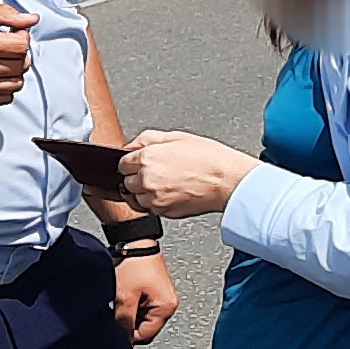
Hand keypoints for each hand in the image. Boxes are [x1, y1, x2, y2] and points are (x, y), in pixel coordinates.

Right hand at [0, 2, 32, 106]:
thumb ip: (0, 14)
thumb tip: (28, 18)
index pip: (21, 45)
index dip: (22, 35)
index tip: (15, 32)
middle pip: (21, 64)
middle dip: (19, 51)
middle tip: (7, 43)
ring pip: (16, 83)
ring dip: (15, 69)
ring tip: (1, 58)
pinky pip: (4, 98)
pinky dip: (6, 86)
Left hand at [109, 250, 180, 345]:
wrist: (134, 241)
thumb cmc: (134, 263)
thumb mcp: (125, 297)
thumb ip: (124, 321)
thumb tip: (123, 339)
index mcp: (167, 307)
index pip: (146, 334)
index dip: (128, 335)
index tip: (115, 329)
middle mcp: (169, 303)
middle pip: (146, 327)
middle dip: (130, 323)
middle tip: (117, 311)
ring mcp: (162, 296)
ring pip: (142, 317)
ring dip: (130, 313)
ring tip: (120, 299)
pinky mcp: (155, 290)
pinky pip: (143, 306)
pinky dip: (132, 304)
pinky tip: (124, 295)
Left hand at [116, 131, 255, 218]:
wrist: (227, 181)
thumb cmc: (209, 158)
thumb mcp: (177, 136)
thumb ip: (147, 139)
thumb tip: (131, 146)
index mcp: (147, 158)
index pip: (122, 164)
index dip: (132, 162)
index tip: (141, 163)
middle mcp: (146, 179)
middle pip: (126, 182)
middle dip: (137, 177)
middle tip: (158, 172)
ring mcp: (154, 198)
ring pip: (136, 198)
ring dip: (145, 192)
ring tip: (166, 183)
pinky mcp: (164, 212)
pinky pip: (150, 209)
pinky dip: (156, 202)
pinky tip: (172, 192)